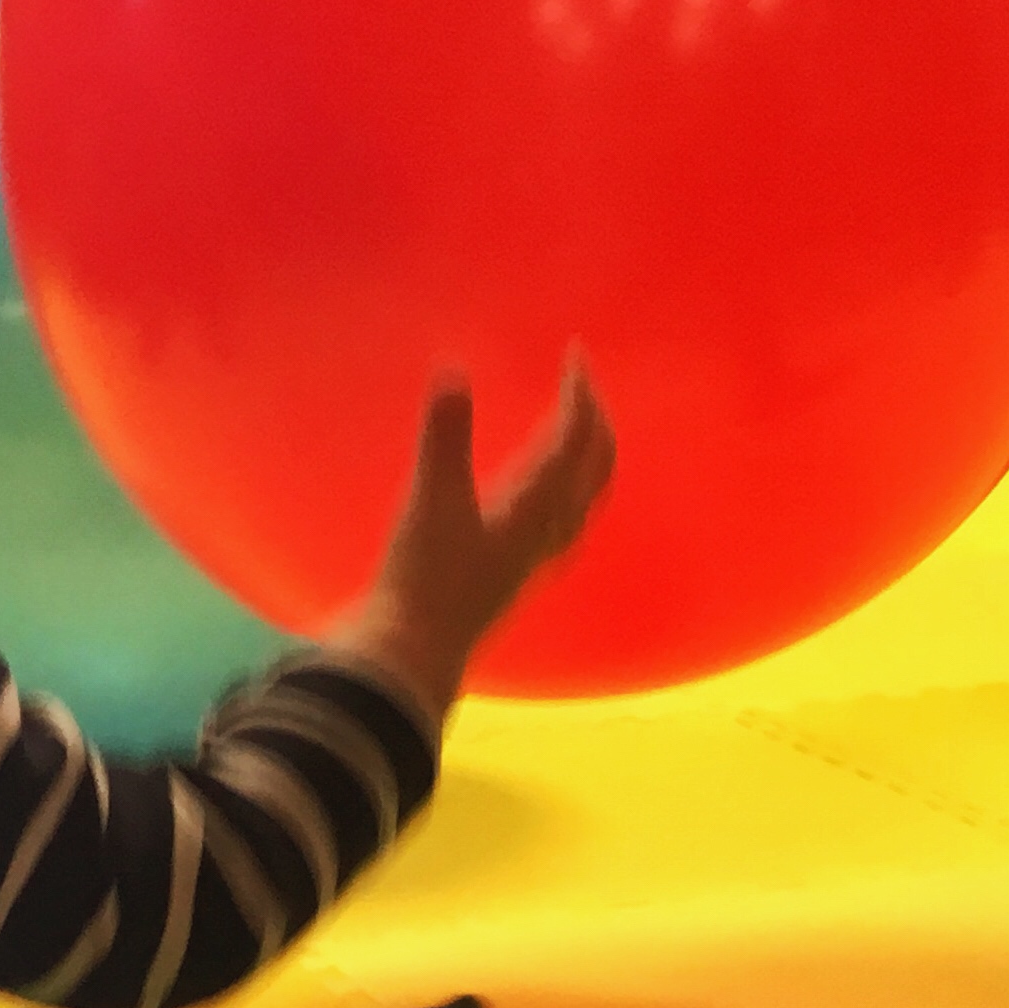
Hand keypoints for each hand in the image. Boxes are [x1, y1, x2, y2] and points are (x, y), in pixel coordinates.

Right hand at [329, 355, 614, 718]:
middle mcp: (546, 533)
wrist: (412, 655)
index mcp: (535, 507)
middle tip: (584, 386)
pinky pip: (558, 528)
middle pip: (595, 472)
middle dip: (596, 425)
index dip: (580, 392)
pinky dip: (561, 497)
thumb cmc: (424, 579)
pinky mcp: (511, 579)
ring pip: (582, 503)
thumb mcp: (431, 498)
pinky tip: (540, 505)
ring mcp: (532, 560)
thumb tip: (454, 369)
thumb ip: (446, 434)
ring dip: (588, 462)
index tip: (576, 352)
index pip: (575, 439)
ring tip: (578, 436)